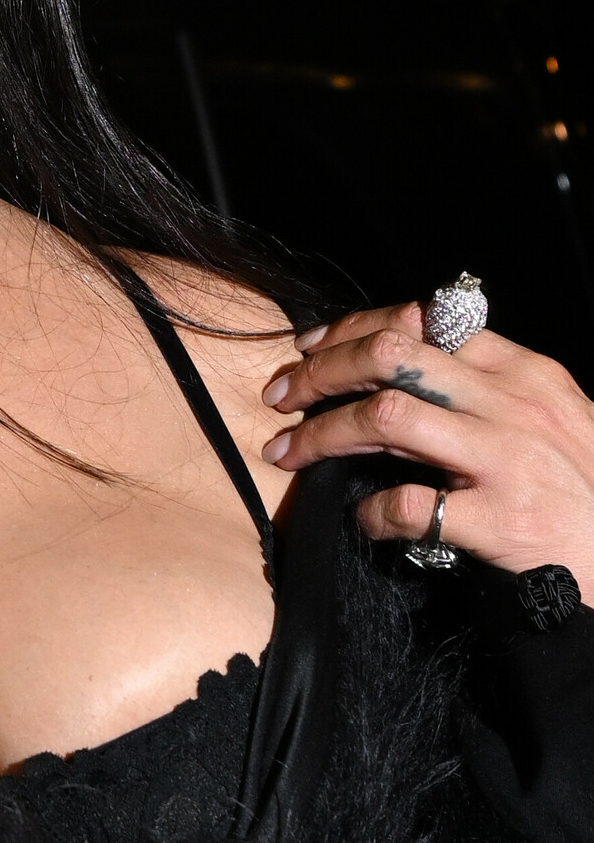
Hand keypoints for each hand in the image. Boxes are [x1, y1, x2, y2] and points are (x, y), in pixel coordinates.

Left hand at [259, 302, 593, 601]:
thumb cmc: (585, 490)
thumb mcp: (550, 416)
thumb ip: (488, 388)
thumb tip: (403, 368)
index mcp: (525, 372)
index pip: (425, 322)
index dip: (355, 328)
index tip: (313, 346)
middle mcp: (513, 404)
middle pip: (392, 356)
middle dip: (321, 370)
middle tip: (280, 393)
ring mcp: (505, 459)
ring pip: (385, 417)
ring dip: (321, 432)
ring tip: (286, 451)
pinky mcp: (499, 520)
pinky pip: (408, 504)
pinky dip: (370, 513)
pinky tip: (362, 520)